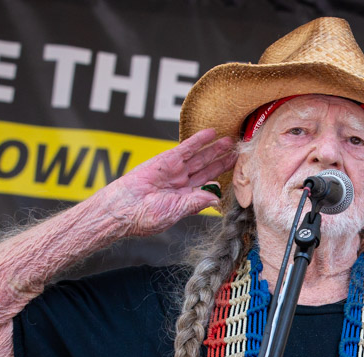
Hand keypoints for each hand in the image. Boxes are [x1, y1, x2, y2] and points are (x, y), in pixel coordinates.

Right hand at [105, 128, 237, 236]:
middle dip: (222, 161)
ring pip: (199, 158)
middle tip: (238, 152)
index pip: (209, 186)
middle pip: (207, 170)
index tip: (237, 174)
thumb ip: (197, 203)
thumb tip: (216, 198)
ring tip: (229, 141)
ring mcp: (175, 171)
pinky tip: (211, 133)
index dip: (223, 179)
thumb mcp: (177, 212)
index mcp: (185, 199)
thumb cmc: (146, 217)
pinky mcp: (166, 160)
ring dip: (214, 149)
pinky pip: (185, 148)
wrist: (125, 208)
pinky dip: (198, 140)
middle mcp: (181, 184)